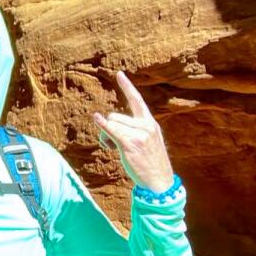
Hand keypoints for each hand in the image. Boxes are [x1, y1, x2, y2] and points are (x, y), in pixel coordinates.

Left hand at [92, 71, 174, 192]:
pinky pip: (112, 130)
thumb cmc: (150, 163)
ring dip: (106, 137)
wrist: (159, 181)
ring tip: (116, 150)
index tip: (119, 74)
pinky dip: (102, 125)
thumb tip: (110, 123)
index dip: (127, 87)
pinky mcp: (130, 144)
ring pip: (111, 124)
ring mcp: (139, 134)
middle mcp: (145, 125)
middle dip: (110, 129)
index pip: (137, 100)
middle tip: (115, 145)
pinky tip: (96, 118)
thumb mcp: (147, 142)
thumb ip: (134, 130)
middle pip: (115, 116)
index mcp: (149, 123)